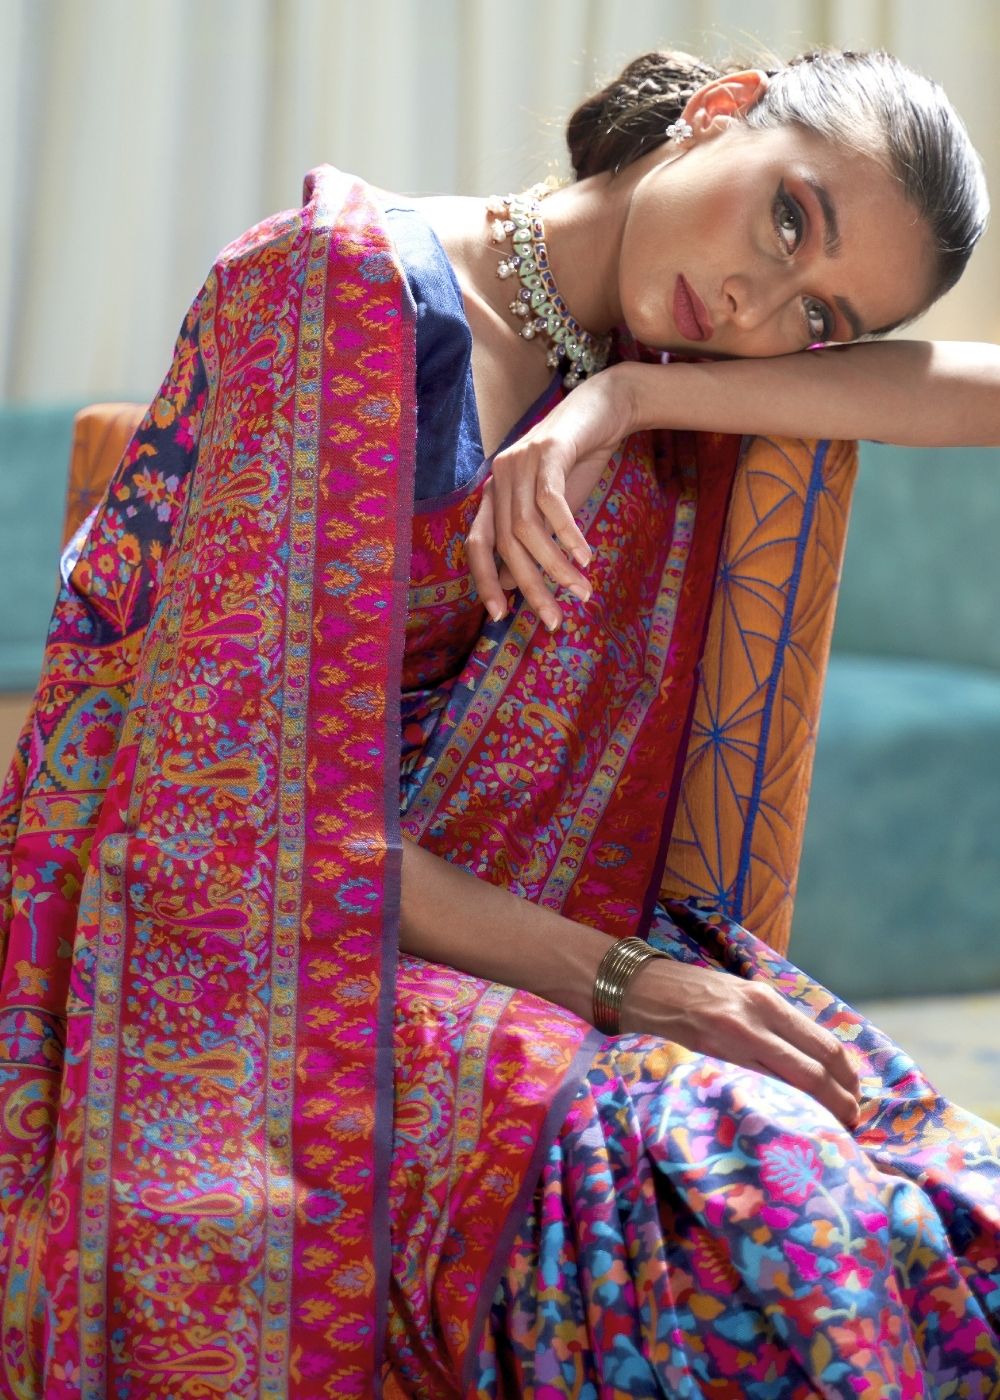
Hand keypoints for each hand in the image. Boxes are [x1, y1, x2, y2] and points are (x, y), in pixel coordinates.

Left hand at [465, 363, 637, 629]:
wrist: (604, 409)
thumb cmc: (576, 463)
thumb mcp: (551, 511)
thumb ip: (531, 541)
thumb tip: (511, 584)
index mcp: (494, 493)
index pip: (477, 544)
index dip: (485, 581)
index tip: (500, 615)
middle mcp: (499, 477)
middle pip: (506, 544)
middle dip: (531, 587)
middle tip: (555, 619)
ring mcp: (520, 461)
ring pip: (528, 529)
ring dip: (555, 566)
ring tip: (582, 590)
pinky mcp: (547, 449)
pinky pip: (551, 502)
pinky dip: (567, 533)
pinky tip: (585, 556)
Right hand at [623, 958, 861, 1127]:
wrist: (635, 988)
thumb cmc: (688, 991)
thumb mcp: (737, 993)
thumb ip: (771, 1021)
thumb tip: (809, 1057)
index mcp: (765, 1000)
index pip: (825, 1045)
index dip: (847, 1078)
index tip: (853, 1096)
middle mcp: (754, 1020)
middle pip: (816, 1071)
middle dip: (840, 1103)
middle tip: (849, 1123)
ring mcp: (731, 1044)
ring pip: (790, 1088)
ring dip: (815, 1114)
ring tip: (824, 1131)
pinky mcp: (708, 1064)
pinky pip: (753, 1094)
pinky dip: (776, 1112)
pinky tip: (781, 1125)